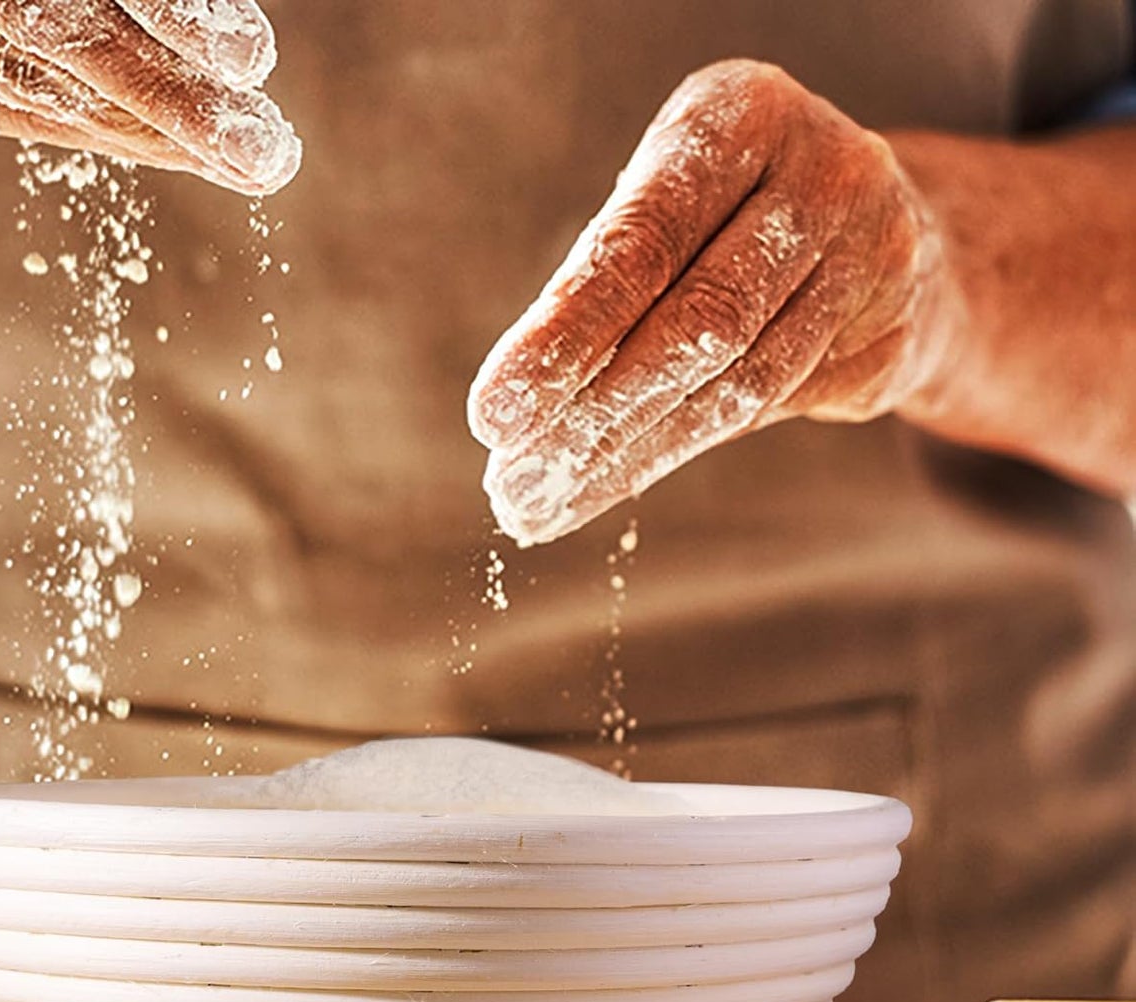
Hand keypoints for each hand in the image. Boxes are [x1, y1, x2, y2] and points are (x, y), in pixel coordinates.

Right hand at [0, 0, 299, 192]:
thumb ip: (136, 8)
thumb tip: (242, 69)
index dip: (171, 12)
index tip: (251, 61)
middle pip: (66, 26)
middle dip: (177, 93)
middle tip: (264, 149)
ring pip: (41, 85)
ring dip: (155, 131)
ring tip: (245, 159)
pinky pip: (1, 119)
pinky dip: (100, 138)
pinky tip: (178, 155)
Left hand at [468, 60, 962, 544]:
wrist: (888, 232)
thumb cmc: (728, 216)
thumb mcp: (664, 207)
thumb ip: (603, 282)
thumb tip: (514, 414)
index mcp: (745, 116)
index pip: (643, 243)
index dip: (565, 336)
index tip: (494, 416)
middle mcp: (825, 173)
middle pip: (699, 323)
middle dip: (593, 416)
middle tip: (515, 484)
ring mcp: (875, 256)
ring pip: (738, 384)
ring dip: (628, 456)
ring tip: (546, 503)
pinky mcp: (891, 335)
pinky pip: (773, 409)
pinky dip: (679, 451)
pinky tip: (611, 483)